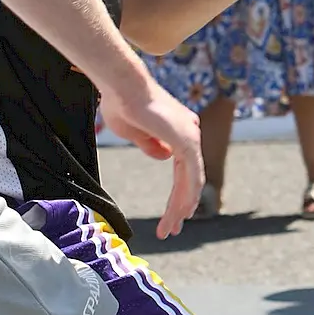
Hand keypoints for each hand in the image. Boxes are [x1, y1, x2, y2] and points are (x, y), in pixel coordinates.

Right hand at [97, 76, 203, 239]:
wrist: (122, 85)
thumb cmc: (121, 102)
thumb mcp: (134, 132)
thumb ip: (151, 146)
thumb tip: (164, 158)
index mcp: (178, 129)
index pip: (182, 168)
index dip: (177, 192)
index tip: (171, 212)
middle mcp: (189, 132)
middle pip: (189, 177)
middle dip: (180, 205)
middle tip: (173, 229)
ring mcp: (191, 136)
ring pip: (192, 181)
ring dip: (181, 207)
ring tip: (171, 229)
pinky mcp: (187, 142)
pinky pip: (192, 177)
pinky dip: (187, 197)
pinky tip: (182, 214)